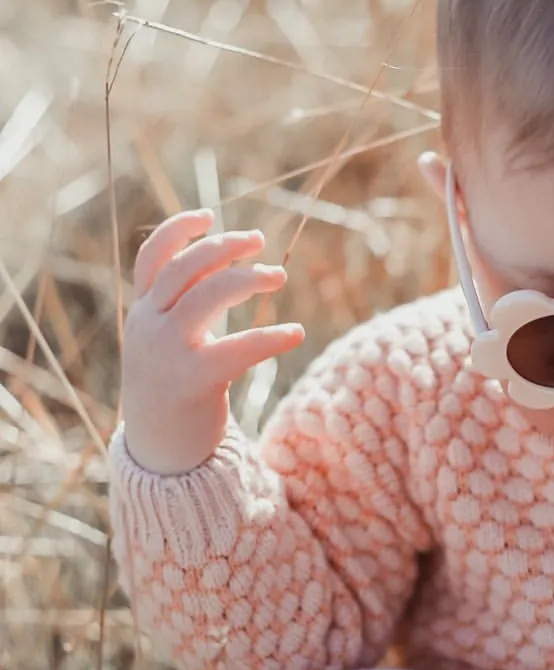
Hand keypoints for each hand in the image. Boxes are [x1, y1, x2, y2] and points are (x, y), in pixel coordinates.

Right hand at [121, 209, 304, 474]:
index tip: (209, 215)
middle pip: (185, 268)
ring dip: (247, 279)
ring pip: (207, 296)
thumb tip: (223, 270)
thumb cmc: (172, 391)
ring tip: (279, 277)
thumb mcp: (165, 344)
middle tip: (260, 243)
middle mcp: (149, 326)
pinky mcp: (194, 381)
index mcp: (142, 314)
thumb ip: (182, 308)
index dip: (177, 230)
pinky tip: (295, 333)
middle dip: (224, 247)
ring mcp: (168, 352)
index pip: (151, 258)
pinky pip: (238, 348)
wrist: (160, 454)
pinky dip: (271, 336)